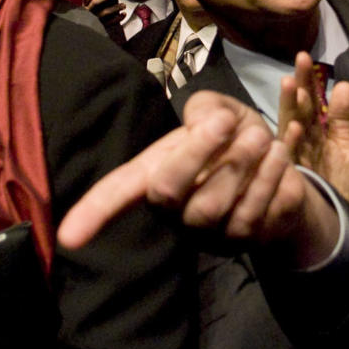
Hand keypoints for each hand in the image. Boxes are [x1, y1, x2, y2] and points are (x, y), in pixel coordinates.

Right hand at [58, 90, 340, 266]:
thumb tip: (203, 121)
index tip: (68, 238)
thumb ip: (206, 106)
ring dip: (246, 162)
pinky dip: (273, 177)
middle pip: (168, 193)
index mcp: (155, 175)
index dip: (92, 214)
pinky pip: (255, 213)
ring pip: (217, 206)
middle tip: (232, 124)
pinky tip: (279, 159)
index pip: (116, 195)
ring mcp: (208, 233)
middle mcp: (174, 211)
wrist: (281, 163)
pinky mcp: (244, 243)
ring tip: (263, 138)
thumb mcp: (218, 110)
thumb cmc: (234, 137)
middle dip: (201, 152)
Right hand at [81, 0, 124, 31]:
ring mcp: (94, 19)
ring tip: (124, 5)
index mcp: (85, 5)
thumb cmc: (95, 13)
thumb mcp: (92, 6)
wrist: (91, 30)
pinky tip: (124, 14)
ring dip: (115, 8)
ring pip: (104, 12)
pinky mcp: (101, 26)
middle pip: (95, 2)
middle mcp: (88, 12)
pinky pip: (110, 22)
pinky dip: (118, 18)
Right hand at [279, 52, 348, 206]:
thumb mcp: (346, 148)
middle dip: (298, 87)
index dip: (308, 81)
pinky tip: (295, 128)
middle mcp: (300, 142)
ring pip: (289, 129)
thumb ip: (344, 119)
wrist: (339, 222)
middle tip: (299, 62)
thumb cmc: (339, 185)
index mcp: (313, 133)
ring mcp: (294, 159)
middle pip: (297, 110)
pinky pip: (291, 159)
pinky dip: (292, 143)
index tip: (305, 57)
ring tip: (291, 84)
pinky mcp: (293, 177)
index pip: (310, 102)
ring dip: (290, 108)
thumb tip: (344, 84)